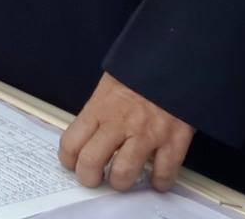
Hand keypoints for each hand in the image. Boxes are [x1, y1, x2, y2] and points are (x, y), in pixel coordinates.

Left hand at [59, 73, 194, 192]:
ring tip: (123, 179)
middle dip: (89, 178)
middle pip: (91, 162)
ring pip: (124, 174)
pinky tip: (156, 179)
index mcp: (99, 108)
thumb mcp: (108, 87)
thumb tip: (86, 137)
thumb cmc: (141, 74)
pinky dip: (159, 182)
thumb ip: (97, 113)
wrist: (176, 61)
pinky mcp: (174, 140)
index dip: (68, 160)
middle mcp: (120, 123)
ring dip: (121, 183)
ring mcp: (147, 133)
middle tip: (94, 179)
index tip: (73, 164)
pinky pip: (164, 173)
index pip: (71, 142)